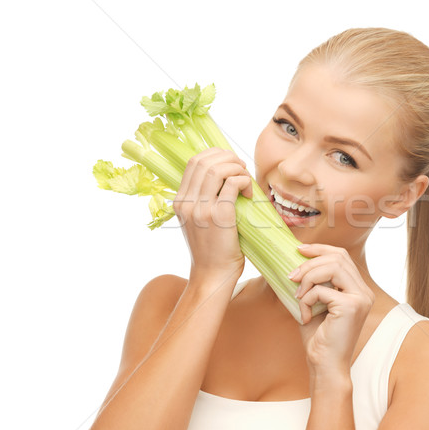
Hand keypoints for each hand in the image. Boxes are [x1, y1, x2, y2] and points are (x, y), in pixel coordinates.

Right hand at [173, 148, 252, 284]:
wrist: (212, 275)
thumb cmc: (212, 249)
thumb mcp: (197, 221)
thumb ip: (202, 200)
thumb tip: (224, 175)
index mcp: (179, 201)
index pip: (194, 162)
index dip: (215, 154)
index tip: (230, 162)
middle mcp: (186, 203)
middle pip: (204, 161)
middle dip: (228, 157)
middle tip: (242, 168)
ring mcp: (201, 209)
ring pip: (218, 169)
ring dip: (237, 168)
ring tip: (246, 179)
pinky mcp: (219, 216)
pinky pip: (232, 184)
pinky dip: (244, 181)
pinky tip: (249, 193)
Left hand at [290, 244, 374, 374]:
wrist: (324, 365)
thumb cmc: (318, 337)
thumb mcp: (314, 302)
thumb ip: (313, 282)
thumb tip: (295, 259)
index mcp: (358, 288)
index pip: (342, 255)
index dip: (320, 248)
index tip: (299, 249)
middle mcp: (364, 291)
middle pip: (338, 257)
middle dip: (310, 263)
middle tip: (291, 276)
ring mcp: (360, 298)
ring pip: (332, 267)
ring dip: (308, 277)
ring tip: (297, 295)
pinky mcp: (351, 306)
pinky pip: (322, 290)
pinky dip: (306, 299)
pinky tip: (305, 315)